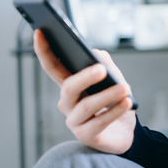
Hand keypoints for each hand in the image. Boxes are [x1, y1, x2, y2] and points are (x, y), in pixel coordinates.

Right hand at [33, 30, 136, 153]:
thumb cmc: (115, 103)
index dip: (44, 50)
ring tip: (124, 88)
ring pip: (86, 106)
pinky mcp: (86, 136)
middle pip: (68, 87)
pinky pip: (99, 122)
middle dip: (84, 77)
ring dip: (107, 95)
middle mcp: (67, 103)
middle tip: (101, 69)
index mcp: (70, 85)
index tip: (40, 32)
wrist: (126, 132)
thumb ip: (104, 64)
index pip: (53, 66)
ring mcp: (74, 121)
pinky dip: (114, 111)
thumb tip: (97, 54)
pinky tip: (127, 102)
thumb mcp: (112, 79)